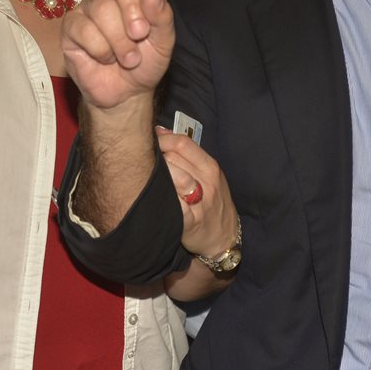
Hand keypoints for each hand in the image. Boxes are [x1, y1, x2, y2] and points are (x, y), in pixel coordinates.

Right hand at [62, 0, 173, 111]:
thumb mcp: (165, 42)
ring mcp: (91, 5)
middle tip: (139, 37)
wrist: (123, 93)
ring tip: (124, 56)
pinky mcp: (73, 25)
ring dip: (119, 41)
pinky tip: (104, 58)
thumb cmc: (147, 62)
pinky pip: (85, 29)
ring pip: (103, 9)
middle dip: (134, 12)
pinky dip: (101, 49)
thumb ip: (163, 17)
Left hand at [157, 130, 237, 260]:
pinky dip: (159, 198)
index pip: (183, 143)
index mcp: (211, 168)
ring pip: (171, 178)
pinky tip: (152, 197)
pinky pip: (170, 203)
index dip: (162, 139)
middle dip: (156, 158)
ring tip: (148, 180)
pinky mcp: (188, 222)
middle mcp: (207, 183)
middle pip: (172, 158)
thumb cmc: (213, 202)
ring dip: (155, 176)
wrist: (224, 238)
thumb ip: (187, 154)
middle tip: (146, 162)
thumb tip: (160, 131)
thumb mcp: (208, 175)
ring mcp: (199, 203)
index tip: (151, 143)